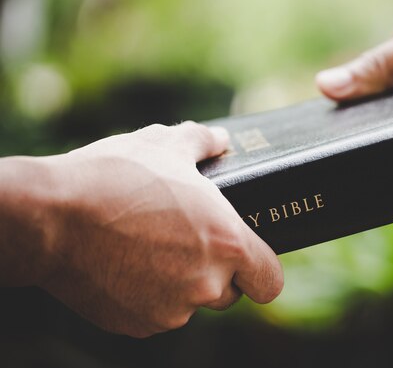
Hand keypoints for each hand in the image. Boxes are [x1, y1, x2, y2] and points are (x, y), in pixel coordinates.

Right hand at [0, 122, 282, 336]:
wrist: (49, 216)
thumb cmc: (115, 177)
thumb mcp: (164, 144)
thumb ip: (202, 142)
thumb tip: (221, 139)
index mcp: (227, 244)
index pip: (270, 281)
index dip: (261, 270)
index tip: (247, 258)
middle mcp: (206, 285)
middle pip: (230, 292)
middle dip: (217, 271)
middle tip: (189, 241)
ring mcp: (170, 310)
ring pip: (192, 303)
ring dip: (181, 283)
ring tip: (150, 246)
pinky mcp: (137, 325)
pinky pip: (157, 313)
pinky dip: (148, 295)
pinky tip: (125, 263)